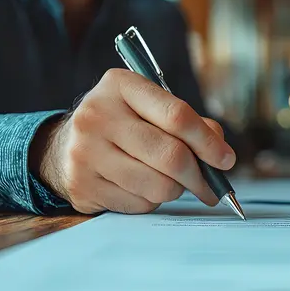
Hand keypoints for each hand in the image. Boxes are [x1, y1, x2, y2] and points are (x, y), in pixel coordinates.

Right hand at [30, 69, 234, 213]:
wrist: (63, 146)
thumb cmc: (123, 125)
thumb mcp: (151, 109)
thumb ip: (189, 123)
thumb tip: (220, 152)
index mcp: (121, 86)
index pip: (177, 116)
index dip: (208, 143)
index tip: (226, 160)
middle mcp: (98, 115)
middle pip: (171, 156)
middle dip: (200, 177)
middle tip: (211, 187)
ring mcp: (86, 152)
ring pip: (158, 186)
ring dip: (175, 190)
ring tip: (170, 182)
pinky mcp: (83, 184)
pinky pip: (139, 204)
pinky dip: (151, 201)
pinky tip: (141, 187)